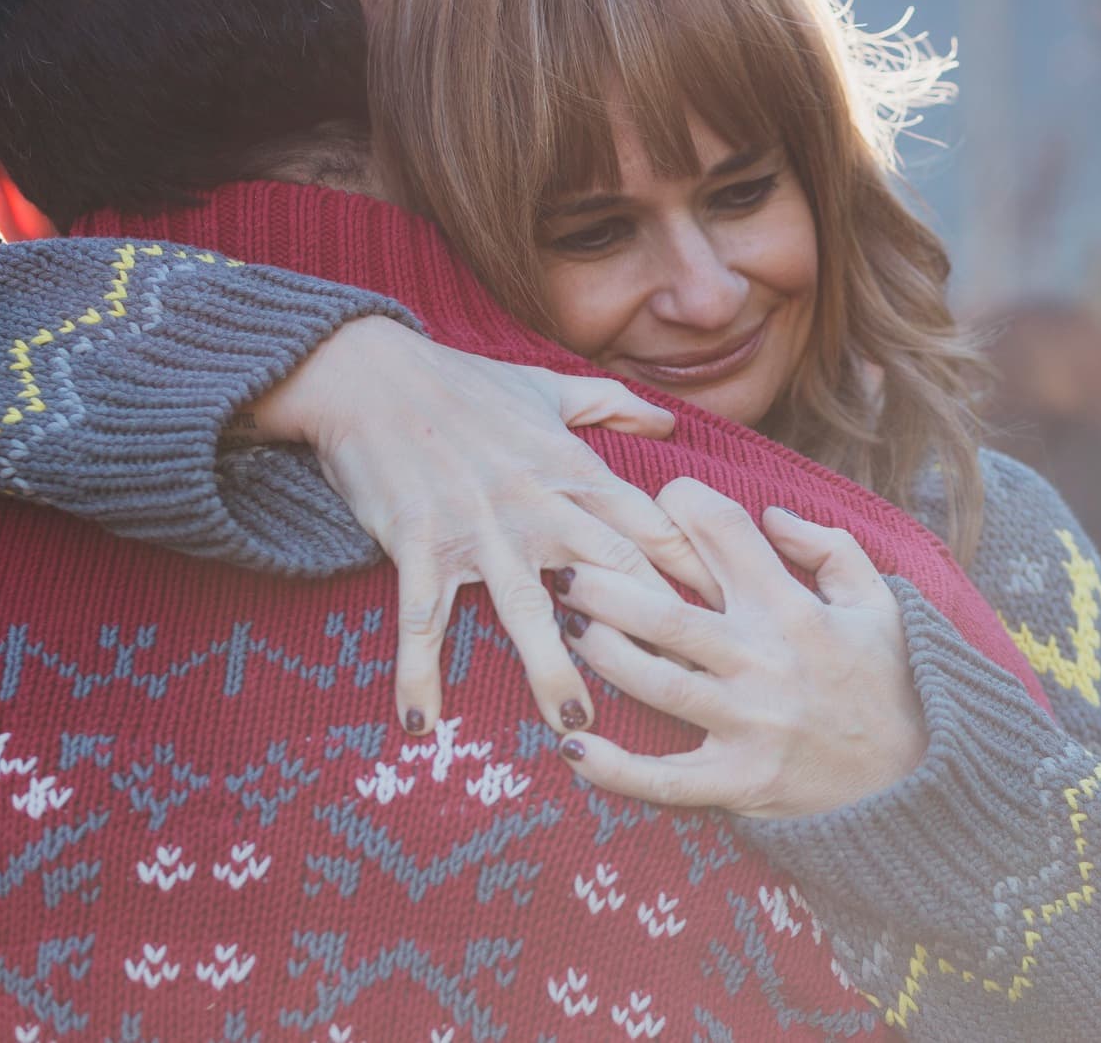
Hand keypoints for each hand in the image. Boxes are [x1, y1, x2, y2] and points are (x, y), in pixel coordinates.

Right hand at [246, 316, 719, 737]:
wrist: (369, 374)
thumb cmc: (462, 382)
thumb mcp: (548, 386)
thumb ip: (613, 407)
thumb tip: (669, 423)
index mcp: (575, 469)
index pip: (652, 530)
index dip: (695, 576)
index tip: (732, 621)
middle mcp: (540, 505)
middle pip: (611, 577)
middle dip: (650, 634)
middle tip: (686, 692)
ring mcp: (481, 528)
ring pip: (527, 610)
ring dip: (551, 669)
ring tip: (575, 726)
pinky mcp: (422, 544)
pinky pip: (423, 618)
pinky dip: (418, 672)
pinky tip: (421, 724)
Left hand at [551, 477, 927, 818]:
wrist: (921, 782)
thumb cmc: (894, 685)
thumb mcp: (882, 602)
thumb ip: (830, 548)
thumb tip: (772, 513)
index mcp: (793, 610)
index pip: (726, 533)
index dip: (684, 503)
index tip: (657, 499)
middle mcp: (764, 661)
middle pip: (666, 614)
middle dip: (606, 586)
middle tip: (564, 567)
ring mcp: (748, 725)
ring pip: (656, 683)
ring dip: (603, 655)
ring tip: (569, 630)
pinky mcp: (738, 782)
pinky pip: (664, 780)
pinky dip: (614, 768)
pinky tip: (573, 748)